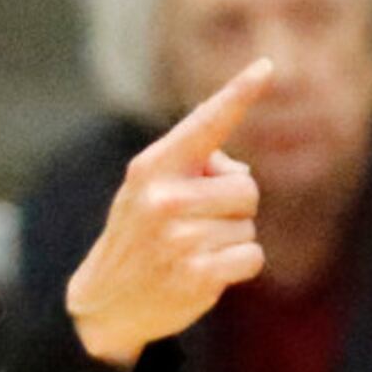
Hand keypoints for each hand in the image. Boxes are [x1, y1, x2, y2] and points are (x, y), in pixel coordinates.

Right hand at [65, 59, 274, 367]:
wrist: (106, 303)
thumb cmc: (139, 237)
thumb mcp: (148, 190)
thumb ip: (190, 168)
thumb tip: (240, 175)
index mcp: (152, 168)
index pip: (204, 125)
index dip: (238, 95)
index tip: (266, 69)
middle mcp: (163, 200)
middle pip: (246, 190)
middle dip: (235, 208)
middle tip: (202, 225)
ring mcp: (178, 240)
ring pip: (248, 227)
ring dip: (232, 241)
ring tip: (194, 252)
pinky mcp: (196, 277)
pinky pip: (251, 257)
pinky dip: (238, 266)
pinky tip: (208, 273)